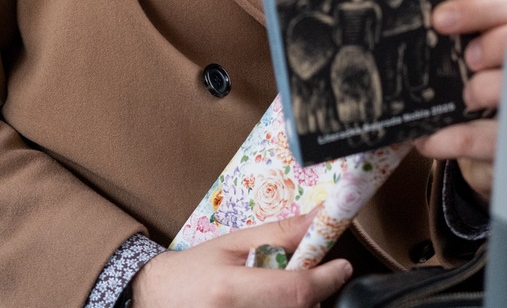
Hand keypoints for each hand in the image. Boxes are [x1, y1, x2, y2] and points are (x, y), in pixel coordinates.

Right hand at [132, 211, 352, 307]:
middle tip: (304, 278)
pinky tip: (266, 303)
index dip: (325, 280)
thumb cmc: (193, 269)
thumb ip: (278, 234)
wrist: (154, 298)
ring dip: (296, 306)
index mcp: (232, 289)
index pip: (294, 290)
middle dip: (311, 295)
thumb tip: (319, 218)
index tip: (342, 268)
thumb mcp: (233, 243)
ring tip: (274, 291)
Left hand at [412, 0, 506, 201]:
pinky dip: (460, 139)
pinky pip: (496, 140)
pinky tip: (430, 139)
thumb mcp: (460, 56)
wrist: (485, 143)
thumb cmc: (469, 84)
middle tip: (469, 59)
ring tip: (464, 98)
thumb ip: (446, 40)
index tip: (439, 19)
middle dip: (495, 45)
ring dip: (488, 88)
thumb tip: (400, 31)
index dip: (478, 8)